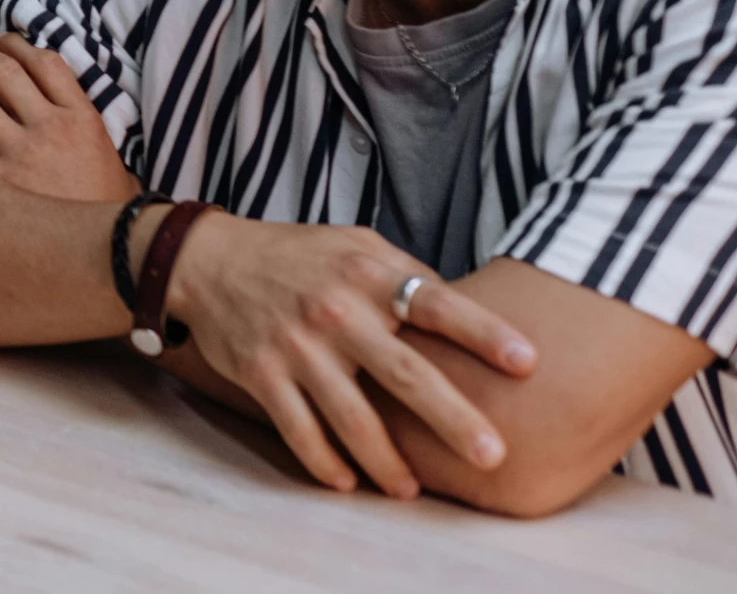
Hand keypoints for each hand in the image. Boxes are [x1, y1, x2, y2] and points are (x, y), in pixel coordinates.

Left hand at [0, 33, 137, 202]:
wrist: (113, 257)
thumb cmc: (108, 211)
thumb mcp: (114, 160)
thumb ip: (90, 128)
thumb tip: (67, 104)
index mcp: (83, 119)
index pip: (46, 62)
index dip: (15, 44)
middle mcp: (51, 129)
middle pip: (3, 73)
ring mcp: (21, 155)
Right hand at [169, 213, 538, 498]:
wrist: (209, 261)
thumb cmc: (296, 256)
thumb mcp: (354, 246)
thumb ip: (406, 276)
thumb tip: (468, 318)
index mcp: (367, 274)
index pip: (437, 304)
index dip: (483, 333)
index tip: (528, 362)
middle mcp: (336, 311)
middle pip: (405, 373)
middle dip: (453, 418)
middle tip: (493, 456)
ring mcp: (297, 347)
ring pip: (353, 418)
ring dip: (388, 461)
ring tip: (413, 490)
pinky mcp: (262, 375)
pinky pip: (300, 431)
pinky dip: (325, 462)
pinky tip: (348, 482)